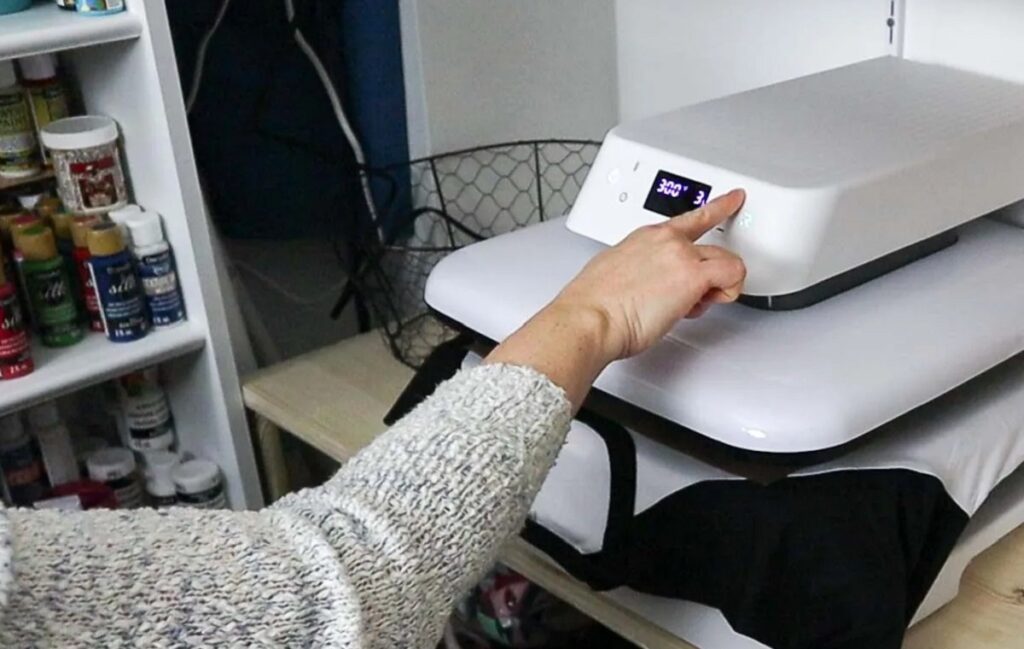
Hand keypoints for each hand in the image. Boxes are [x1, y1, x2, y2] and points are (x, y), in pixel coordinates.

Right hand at [553, 189, 746, 360]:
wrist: (591, 317)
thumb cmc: (594, 304)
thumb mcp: (613, 270)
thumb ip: (637, 268)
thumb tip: (642, 281)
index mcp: (647, 236)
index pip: (692, 217)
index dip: (718, 206)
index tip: (733, 198)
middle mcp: (667, 240)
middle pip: (713, 249)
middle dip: (709, 276)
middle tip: (690, 300)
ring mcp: (682, 255)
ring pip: (728, 262)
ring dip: (717, 287)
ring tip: (689, 306)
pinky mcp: (693, 275)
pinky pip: (734, 275)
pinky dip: (728, 292)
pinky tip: (702, 305)